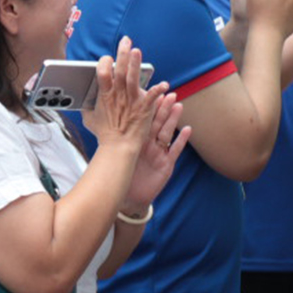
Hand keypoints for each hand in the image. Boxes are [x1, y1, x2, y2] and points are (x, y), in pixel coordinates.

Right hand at [80, 38, 166, 153]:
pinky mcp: (143, 109)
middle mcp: (118, 95)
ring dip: (135, 64)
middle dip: (122, 53)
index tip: (108, 58)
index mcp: (105, 95)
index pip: (102, 72)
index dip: (105, 62)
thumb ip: (87, 106)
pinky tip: (164, 84)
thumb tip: (82, 99)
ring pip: (133, 78)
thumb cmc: (104, 134)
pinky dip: (158, 90)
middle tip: (126, 40)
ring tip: (137, 50)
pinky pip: (151, 97)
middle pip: (119, 70)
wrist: (118, 148)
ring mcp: (131, 101)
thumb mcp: (89, 118)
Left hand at [124, 95, 187, 209]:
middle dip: (165, 109)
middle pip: (158, 124)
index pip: (144, 122)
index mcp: (137, 142)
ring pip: (167, 133)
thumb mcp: (119, 158)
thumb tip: (104, 121)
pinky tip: (187, 129)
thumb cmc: (123, 178)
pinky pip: (175, 150)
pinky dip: (181, 140)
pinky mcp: (167, 165)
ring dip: (174, 120)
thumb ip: (117, 142)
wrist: (130, 198)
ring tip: (179, 105)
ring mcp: (159, 154)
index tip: (153, 94)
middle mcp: (149, 146)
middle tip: (171, 94)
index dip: (150, 109)